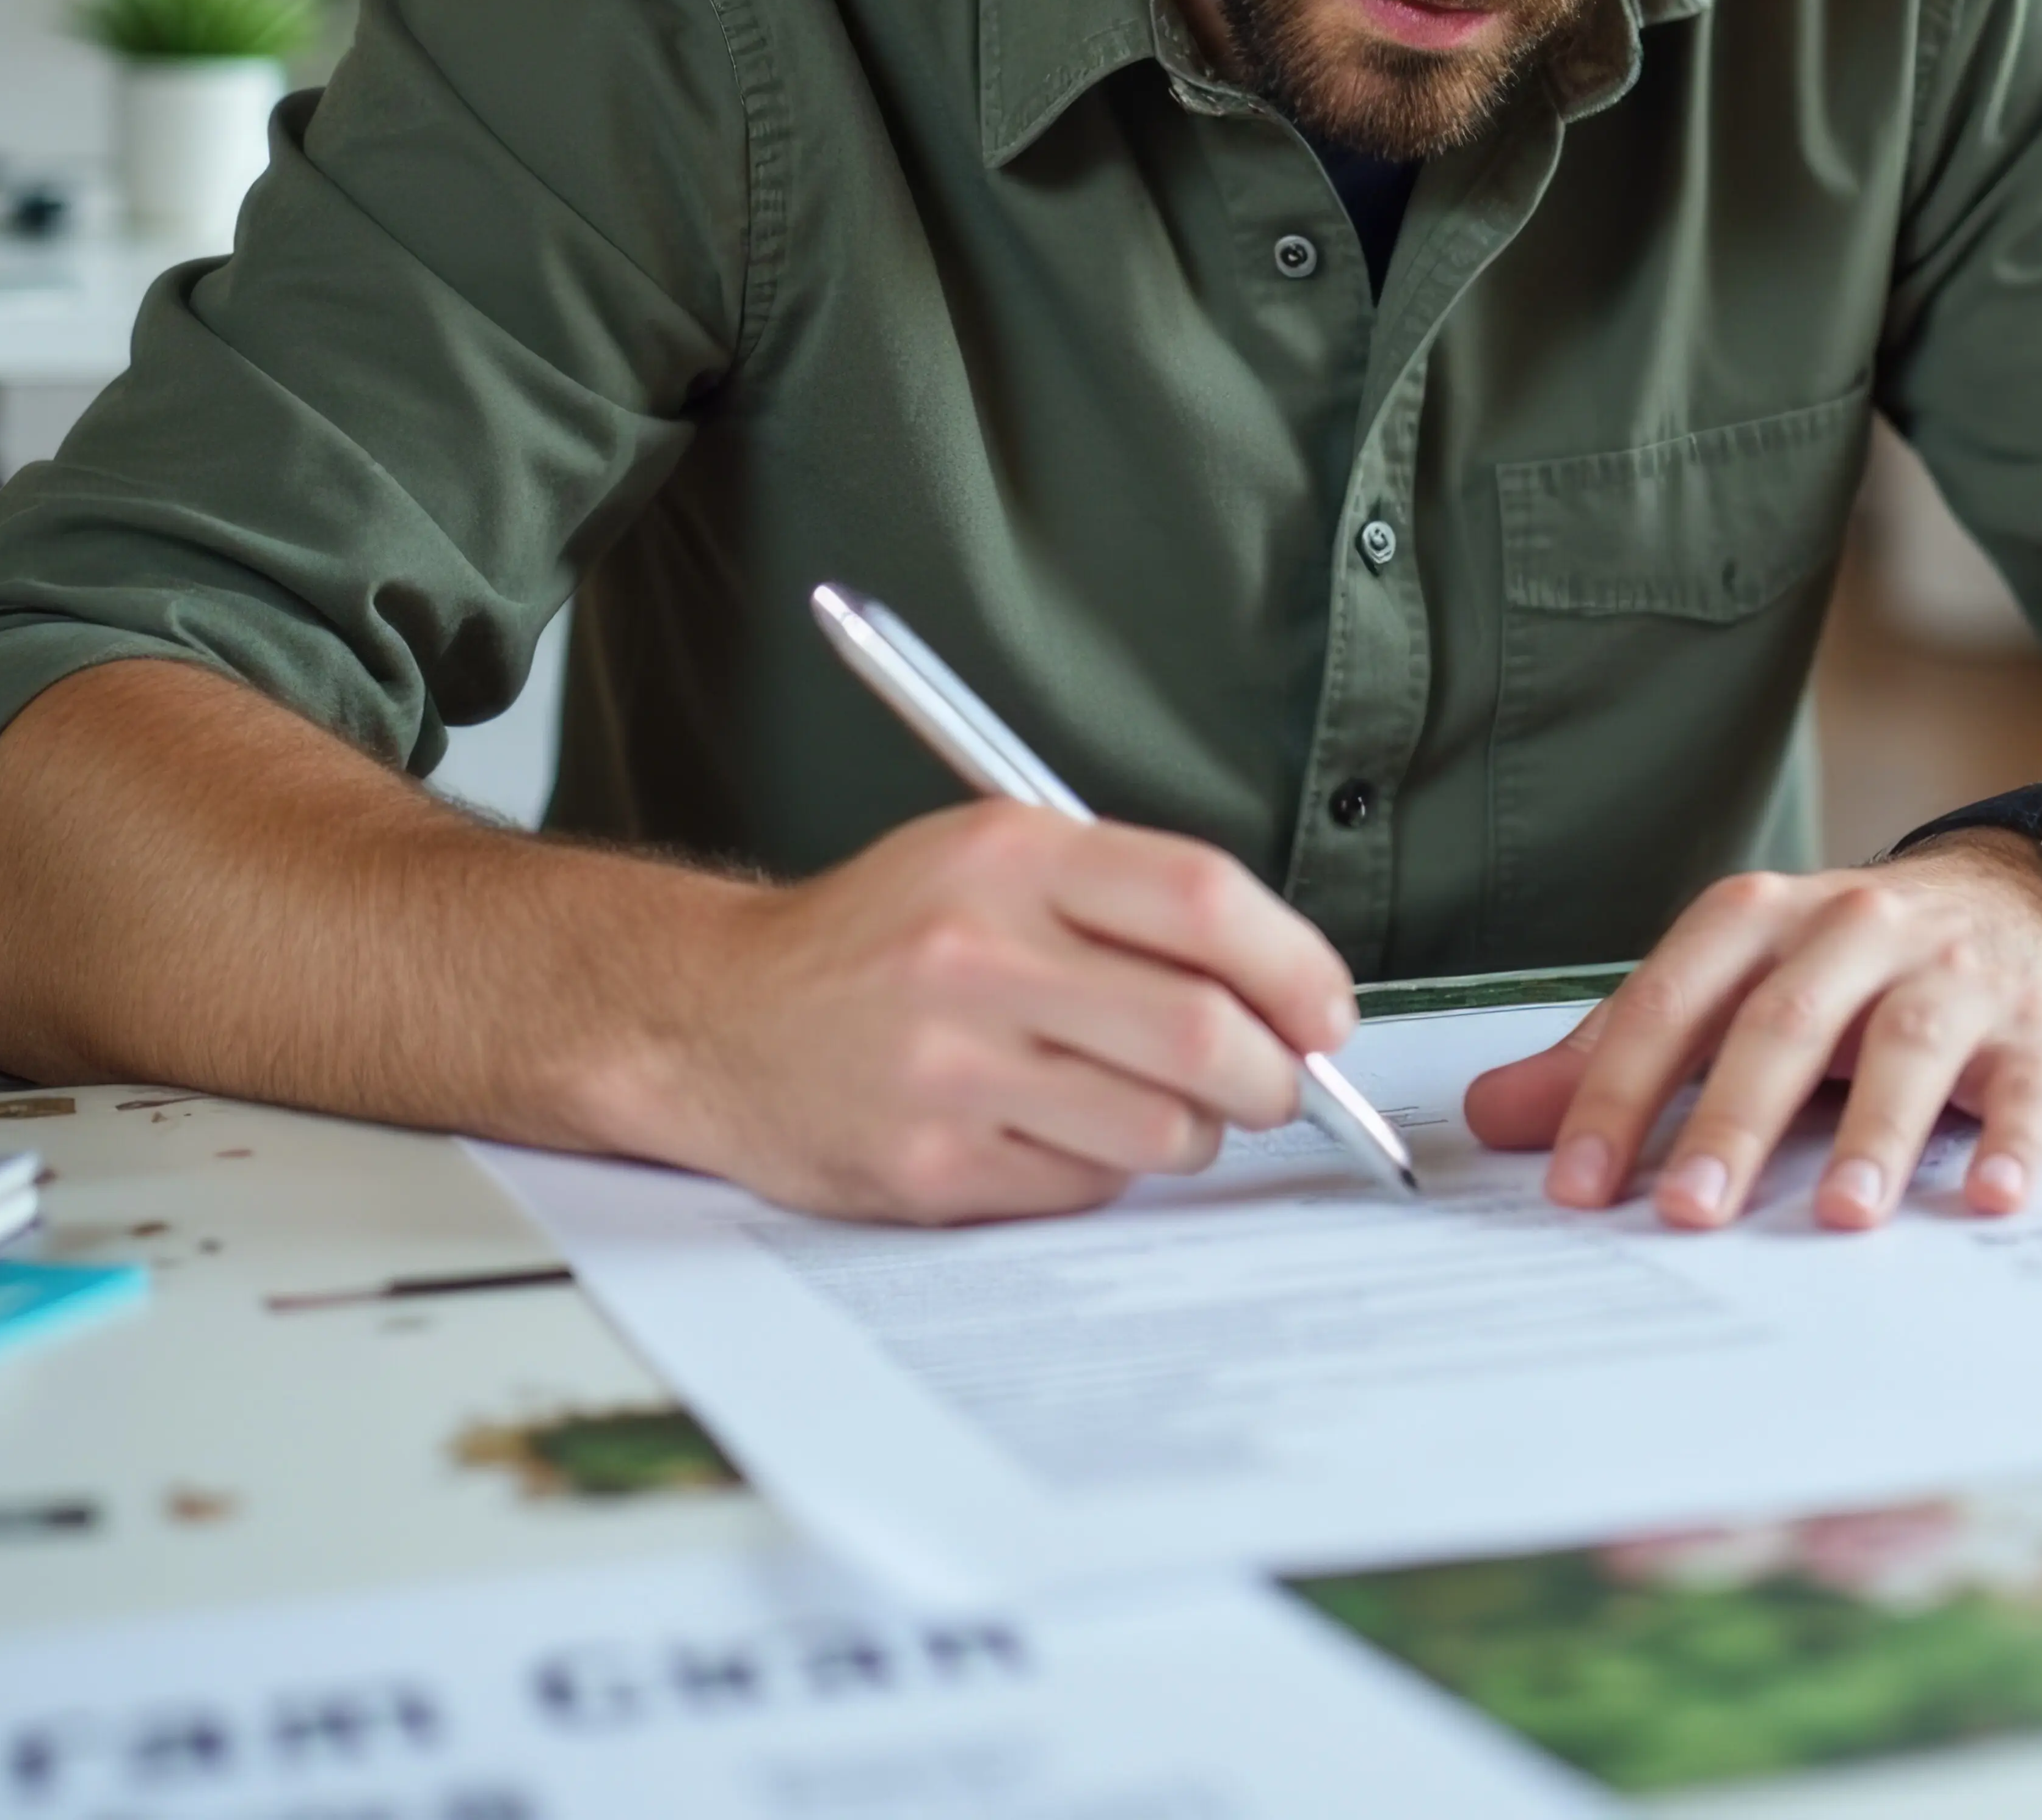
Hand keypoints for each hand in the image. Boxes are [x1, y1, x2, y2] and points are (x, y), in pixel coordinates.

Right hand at [640, 804, 1358, 1224]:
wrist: (716, 1018)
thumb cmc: (881, 937)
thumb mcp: (997, 858)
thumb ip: (1133, 901)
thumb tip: (1285, 984)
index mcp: (1010, 858)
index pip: (1202, 901)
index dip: (1294, 963)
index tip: (1325, 1009)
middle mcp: (978, 957)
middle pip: (1199, 1029)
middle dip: (1271, 1072)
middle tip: (1275, 1080)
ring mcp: (950, 1069)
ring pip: (1160, 1124)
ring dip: (1198, 1129)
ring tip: (1166, 1106)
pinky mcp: (930, 1165)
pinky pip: (1087, 1184)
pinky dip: (1110, 1168)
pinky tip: (1068, 1131)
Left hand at [1459, 836, 2041, 1230]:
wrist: (2025, 892)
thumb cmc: (1853, 958)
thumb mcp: (1736, 980)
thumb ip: (1623, 1049)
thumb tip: (1494, 1119)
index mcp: (1765, 918)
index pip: (1678, 998)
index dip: (1620, 1089)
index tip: (1577, 1181)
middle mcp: (1859, 930)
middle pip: (1785, 1023)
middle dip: (1733, 1120)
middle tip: (1689, 1210)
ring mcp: (1955, 975)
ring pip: (1907, 1046)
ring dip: (1874, 1135)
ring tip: (1842, 1216)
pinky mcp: (2038, 1028)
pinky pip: (2028, 1088)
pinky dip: (2013, 1142)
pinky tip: (1990, 1197)